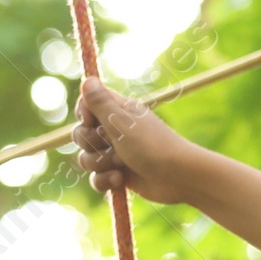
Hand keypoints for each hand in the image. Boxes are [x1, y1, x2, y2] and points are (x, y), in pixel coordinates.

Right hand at [74, 78, 192, 203]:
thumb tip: (87, 79)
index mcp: (117, 111)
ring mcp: (116, 153)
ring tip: (121, 165)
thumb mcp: (121, 122)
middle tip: (111, 145)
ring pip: (87, 158)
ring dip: (99, 164)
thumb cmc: (152, 145)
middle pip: (82, 134)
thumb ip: (101, 103)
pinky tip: (120, 180)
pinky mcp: (118, 174)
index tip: (91, 121)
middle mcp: (115, 131)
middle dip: (90, 143)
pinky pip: (96, 178)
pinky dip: (104, 180)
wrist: (179, 177)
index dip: (83, 114)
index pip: (86, 105)